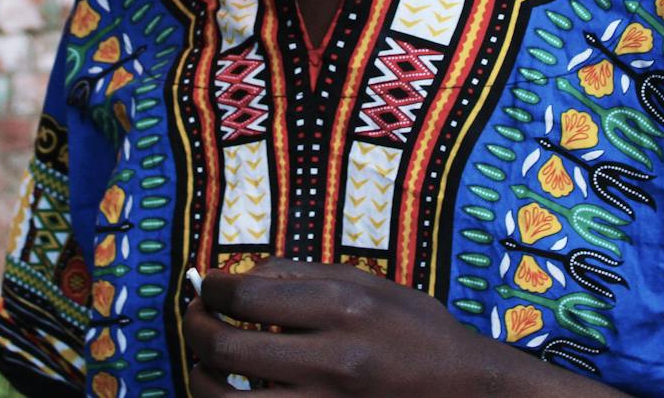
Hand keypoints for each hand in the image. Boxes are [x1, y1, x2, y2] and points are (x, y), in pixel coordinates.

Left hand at [181, 260, 621, 397]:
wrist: (468, 392)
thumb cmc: (419, 333)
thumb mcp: (372, 286)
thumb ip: (304, 276)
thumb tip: (237, 276)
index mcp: (344, 308)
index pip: (246, 296)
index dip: (212, 290)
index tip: (206, 287)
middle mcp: (332, 360)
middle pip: (227, 349)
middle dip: (196, 331)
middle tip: (195, 320)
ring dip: (200, 378)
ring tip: (202, 363)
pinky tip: (232, 392)